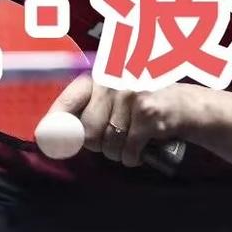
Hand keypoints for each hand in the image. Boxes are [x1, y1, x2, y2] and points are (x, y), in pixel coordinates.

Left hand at [49, 75, 206, 167]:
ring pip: (108, 144)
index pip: (69, 99)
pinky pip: (128, 150)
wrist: (186, 105)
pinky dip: (133, 157)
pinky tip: (142, 148)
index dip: (55, 121)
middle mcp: (113, 79)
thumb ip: (87, 107)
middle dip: (99, 144)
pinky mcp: (148, 111)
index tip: (45, 136)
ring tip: (130, 141)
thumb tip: (52, 134)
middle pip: (89, 131)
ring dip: (118, 152)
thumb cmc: (144, 103)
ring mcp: (131, 94)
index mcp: (101, 75)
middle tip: (113, 139)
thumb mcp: (115, 95)